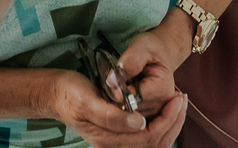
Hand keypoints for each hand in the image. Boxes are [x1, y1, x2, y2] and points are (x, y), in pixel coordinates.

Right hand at [52, 70, 187, 147]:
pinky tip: (165, 108)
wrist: (55, 93)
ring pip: (154, 140)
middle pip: (155, 143)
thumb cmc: (69, 94)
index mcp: (108, 140)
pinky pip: (147, 134)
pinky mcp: (119, 132)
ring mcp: (117, 140)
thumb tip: (140, 124)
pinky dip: (161, 122)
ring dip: (170, 122)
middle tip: (182, 98)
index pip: (148, 138)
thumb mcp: (88, 101)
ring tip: (178, 102)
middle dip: (173, 122)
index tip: (176, 100)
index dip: (167, 121)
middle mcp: (115, 145)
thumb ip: (112, 117)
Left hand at [118, 31, 182, 118]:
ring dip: (117, 103)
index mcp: (161, 89)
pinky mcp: (149, 117)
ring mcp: (155, 114)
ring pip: (127, 116)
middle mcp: (162, 106)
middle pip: (129, 110)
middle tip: (113, 82)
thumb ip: (129, 63)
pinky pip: (128, 118)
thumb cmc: (151, 50)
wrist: (159, 55)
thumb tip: (112, 81)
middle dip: (115, 98)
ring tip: (119, 87)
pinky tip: (121, 94)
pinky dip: (120, 108)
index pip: (132, 98)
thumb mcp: (140, 48)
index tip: (111, 80)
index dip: (117, 90)